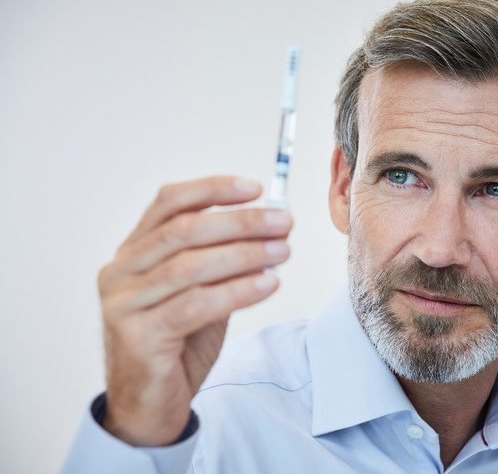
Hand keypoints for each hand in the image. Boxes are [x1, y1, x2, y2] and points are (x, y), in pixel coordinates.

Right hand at [98, 176, 291, 445]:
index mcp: (132, 252)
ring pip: (190, 266)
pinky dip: (237, 291)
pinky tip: (267, 284)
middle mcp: (120, 272)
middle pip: (183, 231)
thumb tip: (268, 226)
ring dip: (244, 255)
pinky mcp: (138, 337)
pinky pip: (195, 305)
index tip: (255, 187)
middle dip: (240, 222)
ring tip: (282, 252)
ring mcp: (123, 304)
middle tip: (282, 223)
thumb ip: (220, 259)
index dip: (212, 189)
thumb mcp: (199, 291)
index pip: (169, 203)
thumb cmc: (178, 342)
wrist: (151, 403)